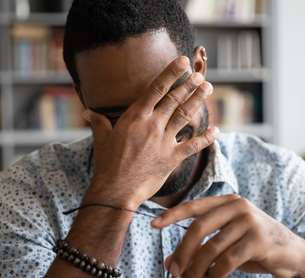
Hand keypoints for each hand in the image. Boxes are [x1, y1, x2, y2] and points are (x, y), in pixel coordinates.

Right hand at [83, 56, 217, 208]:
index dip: (171, 72)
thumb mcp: (101, 139)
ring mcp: (164, 142)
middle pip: (175, 99)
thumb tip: (88, 112)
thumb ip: (98, 122)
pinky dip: (206, 138)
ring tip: (208, 88)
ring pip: (185, 116)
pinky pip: (193, 145)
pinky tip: (216, 130)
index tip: (183, 61)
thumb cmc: (107, 164)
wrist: (116, 190)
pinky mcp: (172, 158)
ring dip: (198, 101)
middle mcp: (152, 125)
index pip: (156, 88)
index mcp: (136, 117)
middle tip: (200, 75)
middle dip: (189, 85)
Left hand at [150, 195, 304, 277]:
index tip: (153, 225)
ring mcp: (249, 222)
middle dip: (182, 252)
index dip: (172, 215)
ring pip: (212, 247)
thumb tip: (169, 262)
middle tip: (172, 271)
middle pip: (198, 227)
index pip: (194, 206)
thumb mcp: (227, 242)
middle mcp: (237, 207)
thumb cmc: (255, 245)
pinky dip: (214, 274)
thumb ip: (201, 247)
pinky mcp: (258, 240)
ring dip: (195, 269)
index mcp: (227, 202)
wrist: (294, 253)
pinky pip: (228, 260)